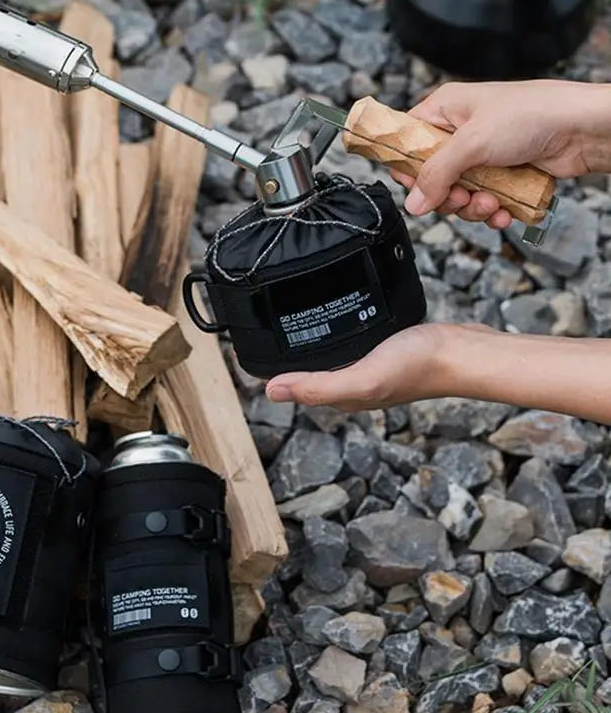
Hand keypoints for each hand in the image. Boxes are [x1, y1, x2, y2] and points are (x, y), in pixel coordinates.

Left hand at [265, 323, 493, 409]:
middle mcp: (353, 384)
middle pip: (310, 372)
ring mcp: (370, 366)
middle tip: (262, 328)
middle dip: (285, 357)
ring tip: (287, 320)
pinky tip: (335, 316)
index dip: (272, 374)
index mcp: (343, 396)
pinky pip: (352, 340)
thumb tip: (271, 391)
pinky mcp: (384, 347)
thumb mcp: (363, 378)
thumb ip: (318, 386)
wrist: (464, 351)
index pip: (296, 388)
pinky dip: (338, 332)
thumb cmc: (419, 366)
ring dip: (310, 344)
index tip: (247, 352)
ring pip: (330, 356)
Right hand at [389, 79, 610, 228]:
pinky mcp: (500, 175)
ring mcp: (481, 156)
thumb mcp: (472, 142)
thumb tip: (413, 204)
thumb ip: (436, 174)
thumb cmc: (533, 115)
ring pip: (456, 196)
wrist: (583, 129)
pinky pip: (481, 203)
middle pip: (430, 178)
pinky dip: (490, 213)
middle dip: (446, 196)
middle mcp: (460, 132)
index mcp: (446, 110)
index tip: (416, 185)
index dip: (407, 167)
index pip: (407, 140)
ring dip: (472, 208)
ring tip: (491, 202)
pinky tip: (503, 211)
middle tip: (461, 196)